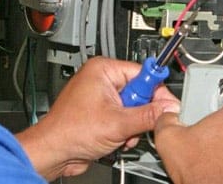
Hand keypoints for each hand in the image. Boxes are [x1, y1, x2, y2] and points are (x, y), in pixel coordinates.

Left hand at [16, 57, 179, 179]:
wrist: (53, 152)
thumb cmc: (69, 131)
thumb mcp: (118, 123)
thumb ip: (148, 115)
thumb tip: (169, 109)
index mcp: (103, 69)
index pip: (143, 73)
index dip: (157, 91)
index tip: (168, 105)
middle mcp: (101, 80)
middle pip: (140, 93)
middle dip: (140, 114)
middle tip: (135, 124)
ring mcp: (101, 98)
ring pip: (133, 109)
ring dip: (133, 126)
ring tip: (122, 135)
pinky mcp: (101, 114)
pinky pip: (124, 119)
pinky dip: (125, 131)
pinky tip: (117, 139)